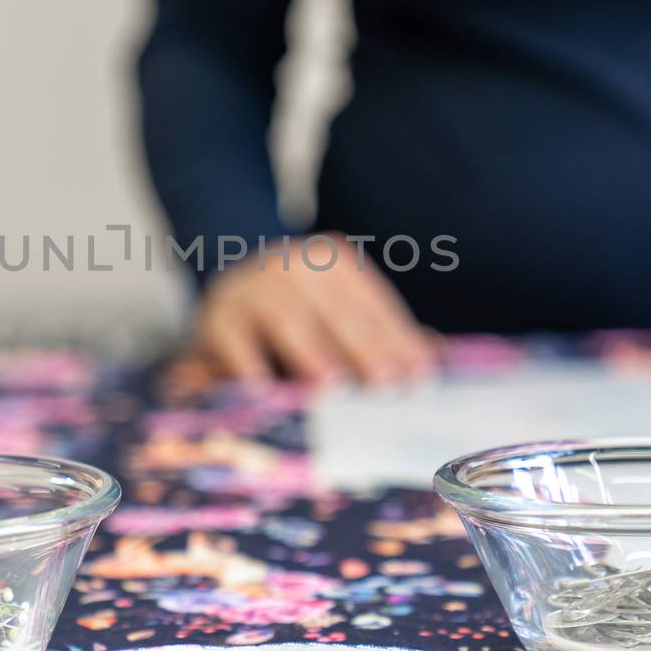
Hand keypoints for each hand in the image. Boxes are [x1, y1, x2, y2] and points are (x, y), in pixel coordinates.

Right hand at [190, 234, 434, 385]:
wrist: (228, 288)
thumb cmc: (299, 309)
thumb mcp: (339, 310)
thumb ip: (382, 333)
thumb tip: (433, 358)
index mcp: (335, 264)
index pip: (373, 304)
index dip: (398, 339)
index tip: (420, 375)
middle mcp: (295, 266)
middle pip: (338, 311)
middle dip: (364, 348)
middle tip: (386, 383)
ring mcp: (254, 288)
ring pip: (289, 319)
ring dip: (312, 353)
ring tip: (333, 386)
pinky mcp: (218, 315)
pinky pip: (235, 339)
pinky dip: (247, 361)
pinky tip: (262, 387)